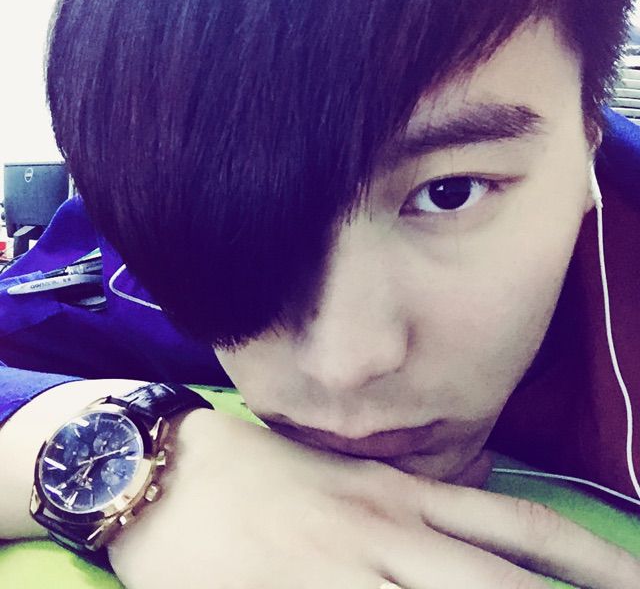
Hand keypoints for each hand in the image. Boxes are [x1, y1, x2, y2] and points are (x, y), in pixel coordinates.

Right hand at [109, 409, 639, 588]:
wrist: (166, 472)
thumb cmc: (253, 465)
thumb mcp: (342, 471)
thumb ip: (409, 497)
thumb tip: (472, 516)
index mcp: (399, 492)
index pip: (517, 525)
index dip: (589, 556)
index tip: (637, 576)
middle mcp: (386, 530)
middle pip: (500, 580)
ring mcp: (343, 570)